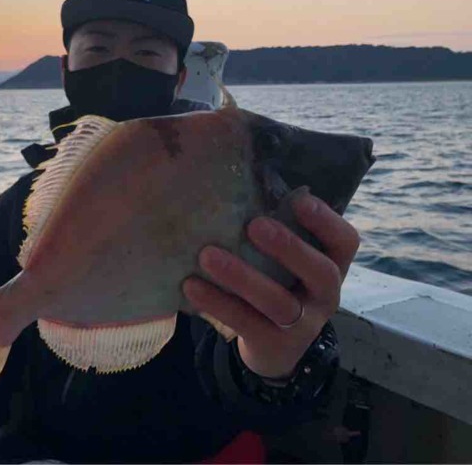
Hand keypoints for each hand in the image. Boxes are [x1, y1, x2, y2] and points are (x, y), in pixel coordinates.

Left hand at [183, 189, 358, 378]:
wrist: (275, 348)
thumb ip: (275, 231)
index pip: (345, 242)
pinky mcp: (273, 344)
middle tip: (253, 225)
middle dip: (288, 247)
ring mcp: (302, 325)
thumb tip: (233, 187)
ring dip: (241, 277)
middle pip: (319, 272)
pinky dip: (216, 302)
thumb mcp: (286, 262)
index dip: (326, 221)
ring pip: (277, 301)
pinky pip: (245, 322)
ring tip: (207, 255)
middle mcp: (325, 296)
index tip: (299, 200)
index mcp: (331, 266)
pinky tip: (191, 285)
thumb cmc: (278, 284)